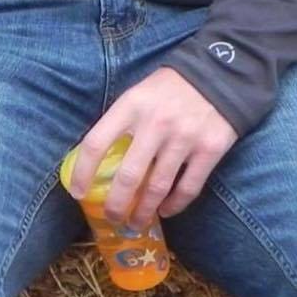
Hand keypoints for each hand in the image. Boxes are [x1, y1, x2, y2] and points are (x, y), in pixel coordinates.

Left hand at [68, 67, 237, 224]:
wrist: (219, 73)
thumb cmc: (168, 87)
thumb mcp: (137, 94)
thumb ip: (121, 121)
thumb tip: (99, 158)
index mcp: (130, 106)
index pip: (96, 143)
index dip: (82, 171)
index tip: (77, 192)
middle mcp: (155, 123)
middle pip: (128, 175)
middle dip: (116, 204)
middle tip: (112, 218)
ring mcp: (184, 138)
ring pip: (158, 186)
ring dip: (144, 211)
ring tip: (135, 223)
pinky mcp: (209, 150)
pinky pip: (189, 187)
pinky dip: (175, 205)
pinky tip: (165, 211)